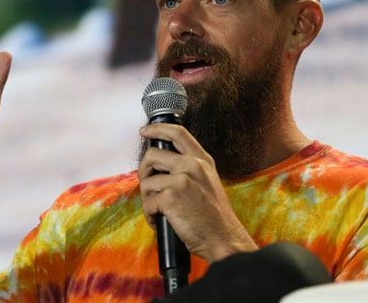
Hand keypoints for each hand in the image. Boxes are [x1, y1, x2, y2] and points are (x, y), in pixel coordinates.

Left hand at [138, 123, 257, 262]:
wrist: (223, 238)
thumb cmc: (214, 216)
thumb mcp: (209, 182)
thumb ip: (191, 168)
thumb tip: (163, 164)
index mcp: (202, 161)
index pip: (177, 133)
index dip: (157, 129)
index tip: (145, 131)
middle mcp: (192, 166)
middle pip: (152, 155)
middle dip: (144, 172)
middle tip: (149, 187)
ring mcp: (181, 180)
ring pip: (147, 182)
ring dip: (148, 199)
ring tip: (160, 211)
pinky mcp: (171, 197)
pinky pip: (148, 203)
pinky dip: (151, 216)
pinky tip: (162, 221)